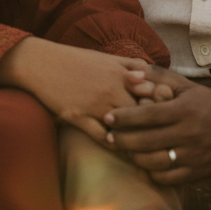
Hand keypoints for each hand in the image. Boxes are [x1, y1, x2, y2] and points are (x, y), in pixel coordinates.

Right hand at [0, 37, 156, 143]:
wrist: (40, 63)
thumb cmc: (74, 60)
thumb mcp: (105, 57)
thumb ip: (129, 65)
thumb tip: (151, 75)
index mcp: (120, 71)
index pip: (154, 91)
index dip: (164, 104)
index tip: (170, 114)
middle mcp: (112, 87)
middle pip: (144, 112)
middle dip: (155, 125)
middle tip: (165, 138)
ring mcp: (96, 103)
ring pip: (127, 128)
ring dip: (137, 140)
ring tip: (148, 151)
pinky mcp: (79, 117)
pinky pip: (104, 139)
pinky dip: (116, 146)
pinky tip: (122, 150)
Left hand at [103, 68, 210, 184]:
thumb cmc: (208, 103)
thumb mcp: (185, 85)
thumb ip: (157, 77)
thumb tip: (129, 75)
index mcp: (184, 109)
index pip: (146, 115)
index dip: (123, 117)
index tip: (107, 117)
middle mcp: (188, 134)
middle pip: (145, 141)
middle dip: (122, 140)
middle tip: (108, 136)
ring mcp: (193, 156)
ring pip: (154, 162)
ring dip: (134, 157)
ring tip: (124, 150)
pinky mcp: (197, 173)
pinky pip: (167, 178)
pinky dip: (152, 172)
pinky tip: (144, 163)